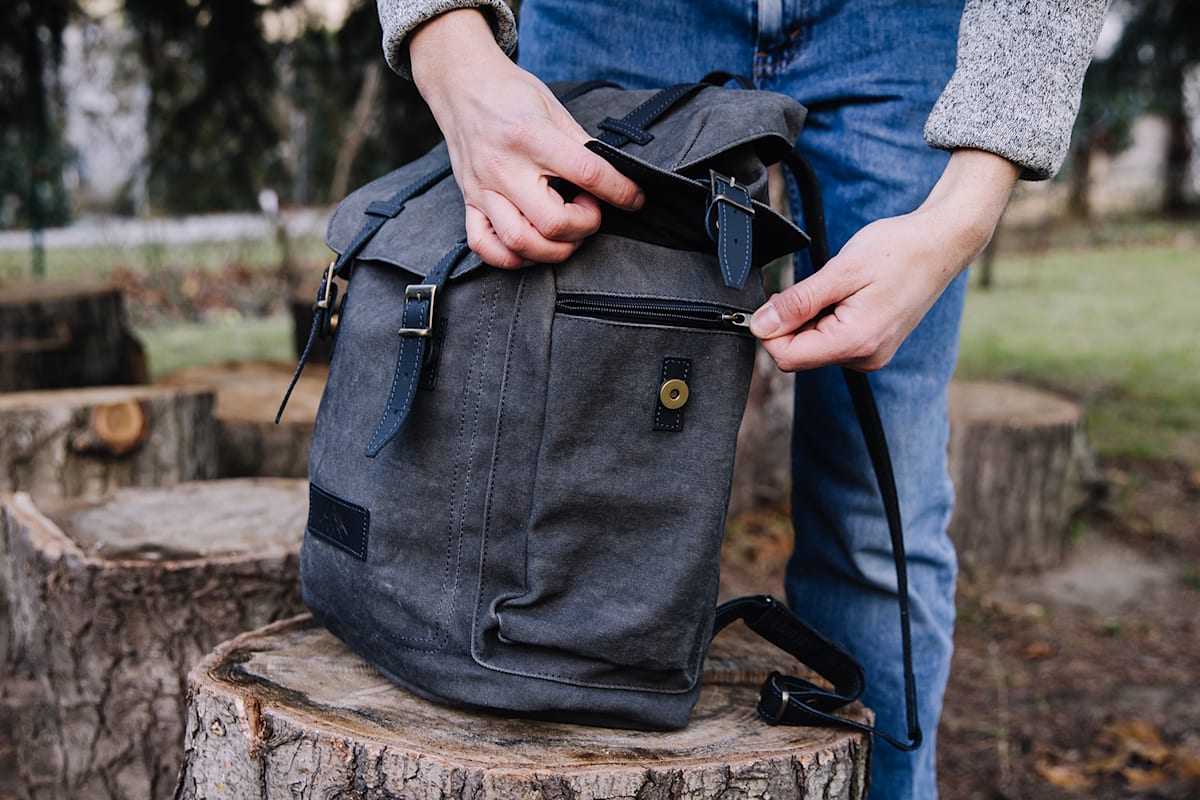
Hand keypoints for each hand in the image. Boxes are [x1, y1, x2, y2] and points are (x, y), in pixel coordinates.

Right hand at [409, 9, 643, 267]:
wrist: (460, 83)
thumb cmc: (509, 93)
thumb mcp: (553, 107)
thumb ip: (581, 146)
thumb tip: (613, 178)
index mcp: (530, 136)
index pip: (587, 174)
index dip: (620, 191)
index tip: (634, 198)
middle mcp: (503, 167)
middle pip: (553, 223)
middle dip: (584, 225)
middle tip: (589, 208)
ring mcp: (482, 189)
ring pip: (520, 243)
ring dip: (553, 248)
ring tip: (564, 229)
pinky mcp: (468, 202)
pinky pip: (485, 247)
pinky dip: (513, 257)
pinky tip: (532, 244)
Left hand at [749, 149, 1019, 371]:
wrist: (941, 244)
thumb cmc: (899, 250)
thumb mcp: (840, 271)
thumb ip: (797, 303)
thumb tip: (760, 326)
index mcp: (855, 343)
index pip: (786, 357)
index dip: (770, 330)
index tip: (776, 299)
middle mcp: (863, 358)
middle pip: (798, 353)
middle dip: (793, 320)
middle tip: (818, 285)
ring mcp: (869, 355)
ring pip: (814, 345)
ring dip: (812, 317)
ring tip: (839, 287)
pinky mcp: (871, 346)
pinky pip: (832, 339)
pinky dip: (827, 317)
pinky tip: (848, 294)